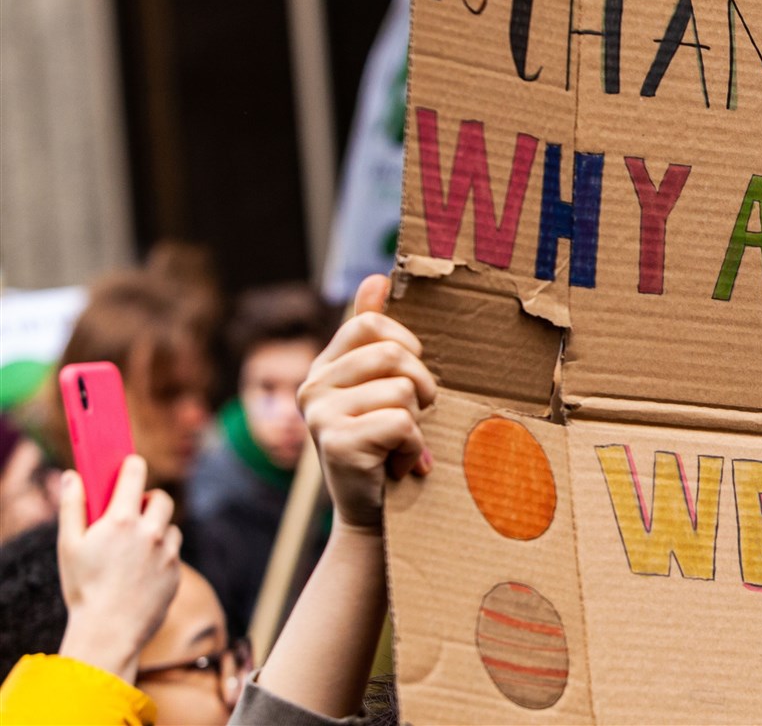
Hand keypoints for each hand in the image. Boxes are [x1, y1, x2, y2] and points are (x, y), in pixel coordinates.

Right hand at [56, 456, 180, 683]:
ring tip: (134, 545)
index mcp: (122, 520)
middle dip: (147, 500)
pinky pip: (173, 552)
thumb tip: (71, 476)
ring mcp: (167, 552)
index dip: (132, 466)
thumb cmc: (83, 588)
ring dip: (156, 528)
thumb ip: (72, 506)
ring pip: (169, 526)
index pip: (136, 473)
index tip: (129, 466)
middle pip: (160, 498)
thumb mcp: (68, 546)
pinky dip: (161, 554)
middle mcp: (151, 532)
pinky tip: (141, 569)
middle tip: (132, 511)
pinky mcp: (177, 571)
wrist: (108, 632)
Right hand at [298, 274, 436, 532]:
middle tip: (411, 419)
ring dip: (417, 424)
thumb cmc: (383, 446)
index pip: (373, 324)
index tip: (408, 376)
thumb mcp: (378, 386)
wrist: (371, 514)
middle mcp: (311, 386)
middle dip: (421, 388)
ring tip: (398, 446)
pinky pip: (402, 423)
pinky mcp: (336, 443)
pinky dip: (413, 448)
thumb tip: (377, 276)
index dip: (407, 347)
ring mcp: (320, 415)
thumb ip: (373, 332)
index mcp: (323, 366)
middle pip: (394, 355)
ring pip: (403, 390)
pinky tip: (397, 466)